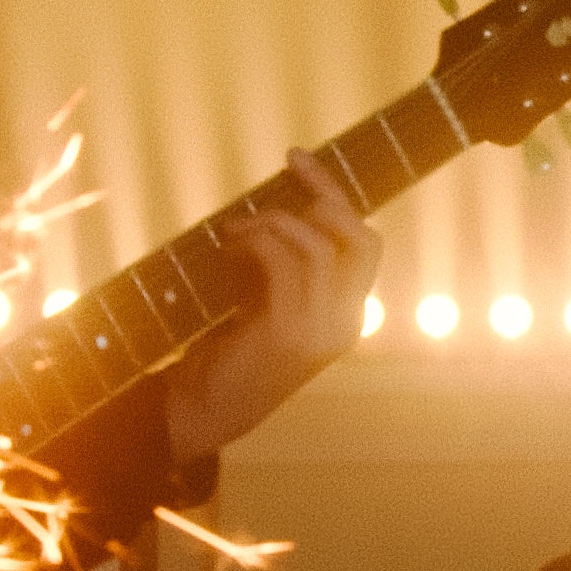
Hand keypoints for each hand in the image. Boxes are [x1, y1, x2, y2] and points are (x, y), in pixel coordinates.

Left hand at [164, 151, 376, 462]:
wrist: (204, 410)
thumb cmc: (231, 353)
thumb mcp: (270, 302)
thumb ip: (287, 266)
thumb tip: (281, 208)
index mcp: (347, 314)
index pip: (365, 243)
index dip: (336, 196)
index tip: (298, 160)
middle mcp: (346, 322)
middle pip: (361, 238)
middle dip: (325, 192)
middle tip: (288, 168)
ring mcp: (321, 330)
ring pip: (318, 246)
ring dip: (272, 222)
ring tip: (235, 229)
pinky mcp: (287, 332)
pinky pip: (282, 263)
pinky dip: (254, 242)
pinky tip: (229, 246)